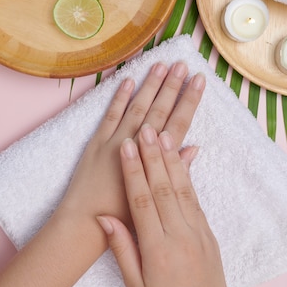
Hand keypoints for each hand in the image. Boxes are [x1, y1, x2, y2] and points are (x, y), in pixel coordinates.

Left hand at [58, 62, 204, 225]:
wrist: (87, 223)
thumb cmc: (125, 216)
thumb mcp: (156, 195)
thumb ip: (175, 170)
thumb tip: (194, 148)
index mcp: (153, 161)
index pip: (177, 124)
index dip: (189, 101)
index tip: (199, 81)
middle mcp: (136, 147)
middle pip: (158, 111)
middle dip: (172, 86)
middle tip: (183, 64)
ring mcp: (115, 142)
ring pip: (136, 107)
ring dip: (149, 86)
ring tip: (160, 65)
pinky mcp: (96, 143)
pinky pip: (109, 115)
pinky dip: (118, 97)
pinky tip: (128, 80)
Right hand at [97, 126, 228, 286]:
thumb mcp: (136, 284)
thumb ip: (122, 249)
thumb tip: (104, 218)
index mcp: (157, 250)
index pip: (142, 201)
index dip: (133, 172)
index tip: (127, 148)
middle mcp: (180, 236)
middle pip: (163, 188)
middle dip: (153, 156)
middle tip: (145, 130)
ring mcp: (198, 233)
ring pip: (182, 189)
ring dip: (172, 160)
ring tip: (163, 136)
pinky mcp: (209, 234)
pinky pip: (195, 199)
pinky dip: (187, 176)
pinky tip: (181, 159)